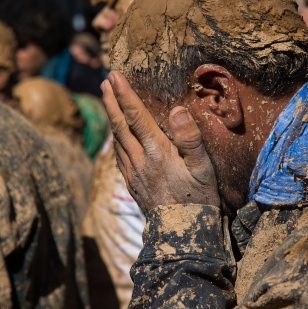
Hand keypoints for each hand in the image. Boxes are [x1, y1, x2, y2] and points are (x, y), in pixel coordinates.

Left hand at [102, 71, 219, 214]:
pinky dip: (115, 138)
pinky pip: (119, 155)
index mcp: (157, 153)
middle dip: (111, 101)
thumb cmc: (199, 198)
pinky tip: (116, 135)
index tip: (114, 75)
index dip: (124, 95)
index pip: (136, 117)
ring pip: (116, 140)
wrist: (182, 233)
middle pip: (120, 126)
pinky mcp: (132, 184)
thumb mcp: (203, 168)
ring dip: (111, 117)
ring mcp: (133, 174)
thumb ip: (190, 138)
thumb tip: (177, 111)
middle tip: (104, 82)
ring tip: (108, 100)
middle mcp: (139, 161)